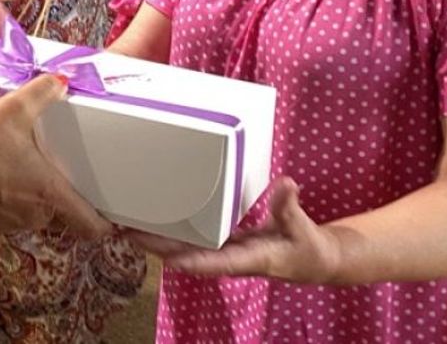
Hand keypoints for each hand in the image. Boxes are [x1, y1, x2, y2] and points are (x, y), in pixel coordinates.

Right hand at [0, 72, 109, 237]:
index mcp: (51, 194)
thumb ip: (43, 92)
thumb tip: (62, 80)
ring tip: (31, 170)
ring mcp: (13, 221)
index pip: (92, 227)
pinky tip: (4, 176)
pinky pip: (15, 213)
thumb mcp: (15, 108)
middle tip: (65, 175)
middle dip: (67, 199)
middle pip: (66, 217)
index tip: (111, 215)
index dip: (105, 223)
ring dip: (39, 198)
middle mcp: (36, 215)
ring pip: (39, 215)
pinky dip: (15, 199)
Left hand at [127, 177, 341, 283]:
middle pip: (190, 255)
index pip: (215, 263)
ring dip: (163, 239)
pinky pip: (200, 238)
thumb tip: (286, 183)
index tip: (165, 256)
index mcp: (250, 259)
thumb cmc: (310, 250)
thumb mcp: (302, 228)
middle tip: (128, 231)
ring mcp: (228, 250)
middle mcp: (232, 257)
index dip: (191, 260)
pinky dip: (181, 230)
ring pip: (190, 246)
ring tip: (132, 224)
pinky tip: (162, 220)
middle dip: (160, 246)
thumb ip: (290, 208)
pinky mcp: (230, 242)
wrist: (317, 262)